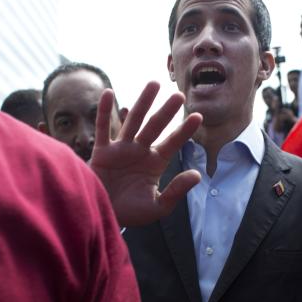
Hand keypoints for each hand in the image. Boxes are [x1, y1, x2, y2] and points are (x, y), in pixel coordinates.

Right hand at [90, 82, 202, 226]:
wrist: (103, 217)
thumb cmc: (130, 214)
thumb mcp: (157, 207)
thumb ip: (176, 191)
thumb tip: (197, 175)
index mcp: (155, 164)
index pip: (173, 143)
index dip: (184, 131)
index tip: (198, 117)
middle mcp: (140, 152)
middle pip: (156, 127)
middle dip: (167, 111)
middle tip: (179, 95)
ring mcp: (122, 149)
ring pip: (134, 121)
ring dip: (143, 103)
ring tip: (153, 84)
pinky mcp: (103, 152)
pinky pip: (104, 128)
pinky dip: (105, 111)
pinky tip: (109, 92)